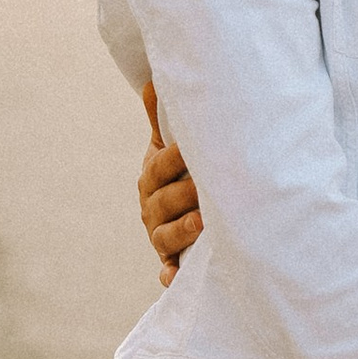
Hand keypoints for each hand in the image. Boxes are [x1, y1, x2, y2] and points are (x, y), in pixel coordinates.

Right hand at [138, 82, 202, 289]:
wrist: (181, 212)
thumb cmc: (179, 172)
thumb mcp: (169, 145)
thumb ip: (163, 119)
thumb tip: (154, 80)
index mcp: (151, 179)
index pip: (159, 167)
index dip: (173, 160)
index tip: (191, 151)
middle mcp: (151, 209)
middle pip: (164, 202)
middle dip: (184, 195)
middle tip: (207, 188)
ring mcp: (160, 236)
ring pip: (166, 237)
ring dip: (182, 232)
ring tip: (202, 225)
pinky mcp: (171, 261)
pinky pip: (168, 271)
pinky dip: (170, 276)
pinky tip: (175, 278)